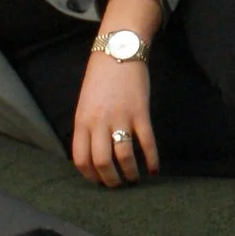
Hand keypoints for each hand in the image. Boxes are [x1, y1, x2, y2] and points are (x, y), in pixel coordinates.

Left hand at [73, 53, 157, 186]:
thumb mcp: (85, 103)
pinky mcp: (140, 112)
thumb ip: (86, 127)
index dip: (90, 176)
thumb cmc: (100, 77)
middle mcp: (99, 122)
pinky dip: (151, 160)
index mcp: (82, 120)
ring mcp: (121, 117)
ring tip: (135, 179)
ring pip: (124, 156)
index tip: (98, 181)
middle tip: (118, 185)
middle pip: (102, 162)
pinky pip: (146, 142)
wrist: (119, 50)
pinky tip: (153, 169)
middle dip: (110, 180)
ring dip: (130, 173)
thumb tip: (91, 153)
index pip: (81, 158)